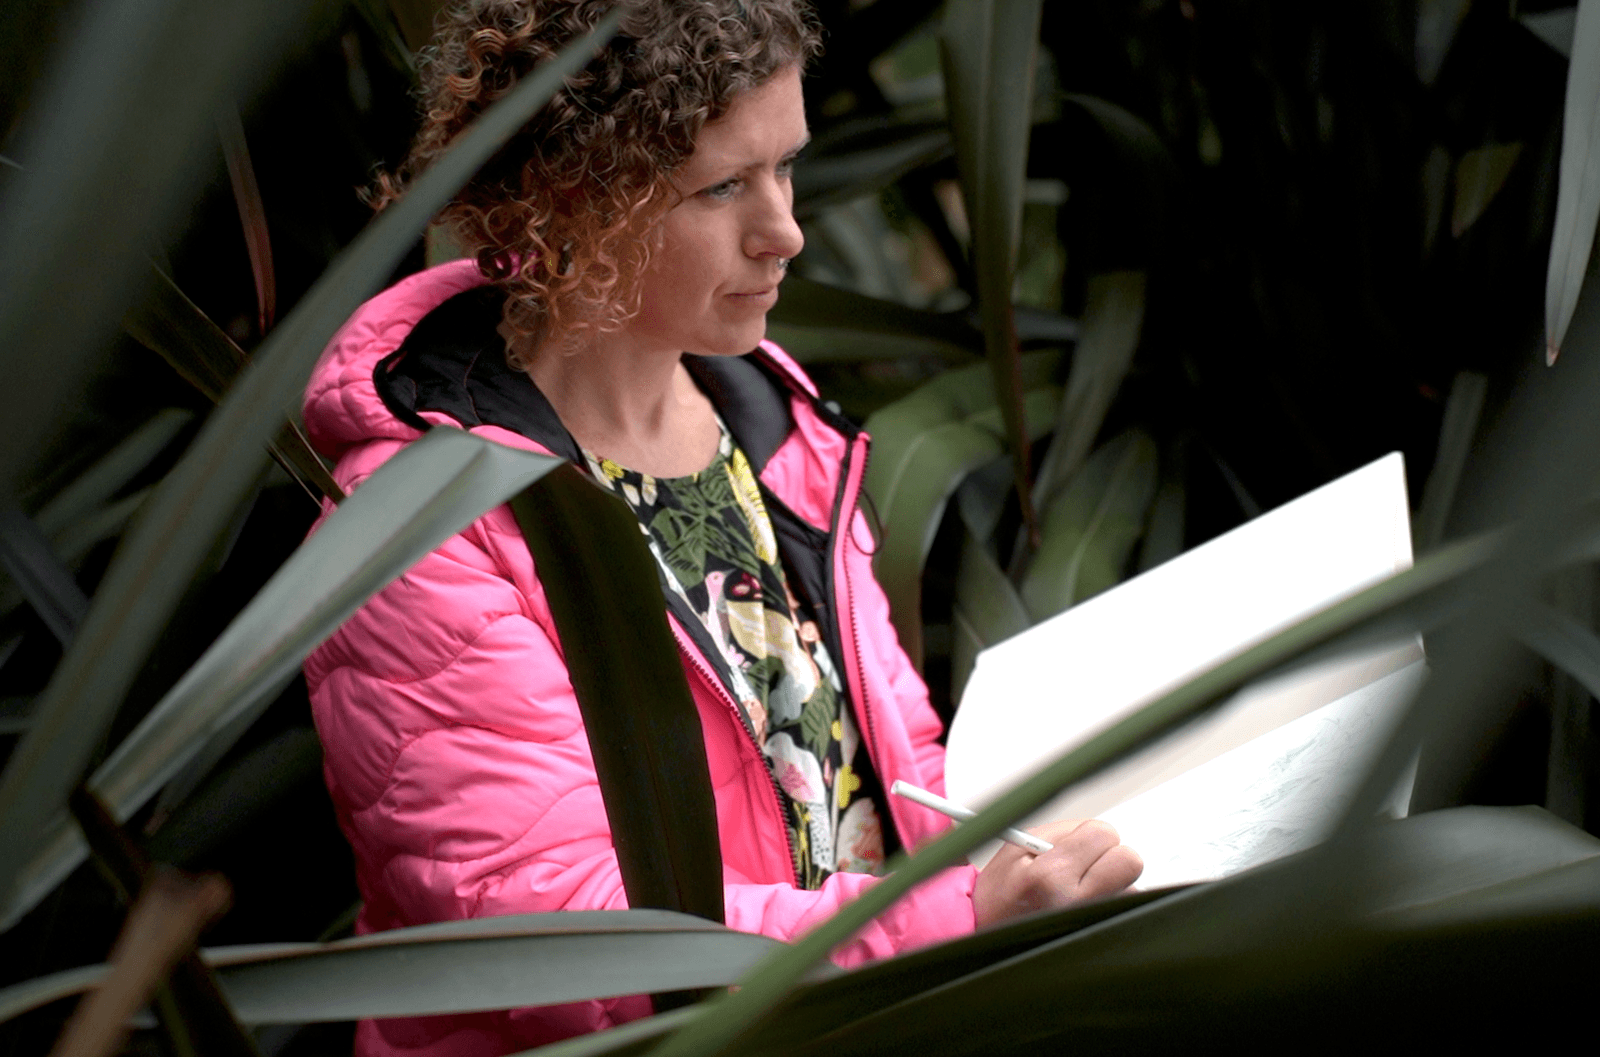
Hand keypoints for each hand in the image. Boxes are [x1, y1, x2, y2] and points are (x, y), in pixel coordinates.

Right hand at [971, 819, 1142, 928]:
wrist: (988, 935)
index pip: (1105, 834)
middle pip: (1130, 861)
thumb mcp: (1020, 846)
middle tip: (1088, 865)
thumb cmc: (1003, 890)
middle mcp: (1075, 904)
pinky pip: (1123, 909)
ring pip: (1130, 887)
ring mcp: (1090, 925)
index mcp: (1051, 875)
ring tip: (1077, 893)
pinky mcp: (1101, 939)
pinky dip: (1109, 903)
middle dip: (1112, 856)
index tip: (1080, 845)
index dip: (1094, 835)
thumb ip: (1065, 832)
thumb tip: (1102, 833)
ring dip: (1110, 884)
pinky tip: (1083, 908)